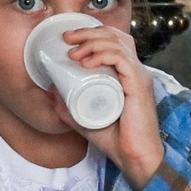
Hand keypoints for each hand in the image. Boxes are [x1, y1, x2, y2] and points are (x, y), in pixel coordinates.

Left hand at [66, 26, 164, 189]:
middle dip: (88, 32)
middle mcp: (136, 71)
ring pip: (117, 43)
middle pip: (115, 36)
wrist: (134, 157)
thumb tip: (51, 92)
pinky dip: (103, 55)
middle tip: (67, 39)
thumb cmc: (116, 140)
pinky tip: (87, 62)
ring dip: (92, 42)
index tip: (68, 39)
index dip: (91, 34)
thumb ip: (68, 108)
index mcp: (128, 74)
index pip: (114, 41)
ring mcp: (139, 76)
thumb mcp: (84, 120)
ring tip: (74, 53)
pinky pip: (122, 59)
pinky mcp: (140, 84)